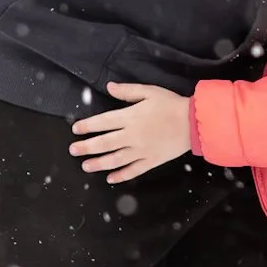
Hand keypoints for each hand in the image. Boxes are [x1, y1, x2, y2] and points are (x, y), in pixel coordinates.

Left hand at [69, 83, 191, 183]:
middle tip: (73, 150)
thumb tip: (109, 87)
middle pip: (104, 143)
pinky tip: (111, 179)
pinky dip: (122, 175)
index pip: (103, 122)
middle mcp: (132, 136)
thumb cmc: (171, 104)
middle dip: (87, 147)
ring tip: (85, 166)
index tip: (76, 130)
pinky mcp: (151, 160)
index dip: (87, 126)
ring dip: (99, 164)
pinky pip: (134, 170)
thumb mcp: (149, 91)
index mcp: (130, 117)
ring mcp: (141, 150)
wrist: (193, 122)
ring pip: (115, 159)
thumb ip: (128, 91)